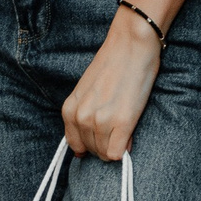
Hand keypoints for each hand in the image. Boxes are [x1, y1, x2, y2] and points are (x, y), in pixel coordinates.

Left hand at [61, 10, 162, 162]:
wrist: (131, 46)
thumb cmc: (111, 65)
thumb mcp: (86, 91)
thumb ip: (83, 115)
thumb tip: (89, 146)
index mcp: (69, 109)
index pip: (75, 145)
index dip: (91, 143)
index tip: (102, 134)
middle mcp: (81, 117)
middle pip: (92, 151)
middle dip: (105, 144)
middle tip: (116, 126)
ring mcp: (100, 121)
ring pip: (106, 154)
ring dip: (116, 145)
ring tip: (124, 124)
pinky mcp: (122, 122)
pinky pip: (118, 154)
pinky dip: (125, 147)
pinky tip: (129, 131)